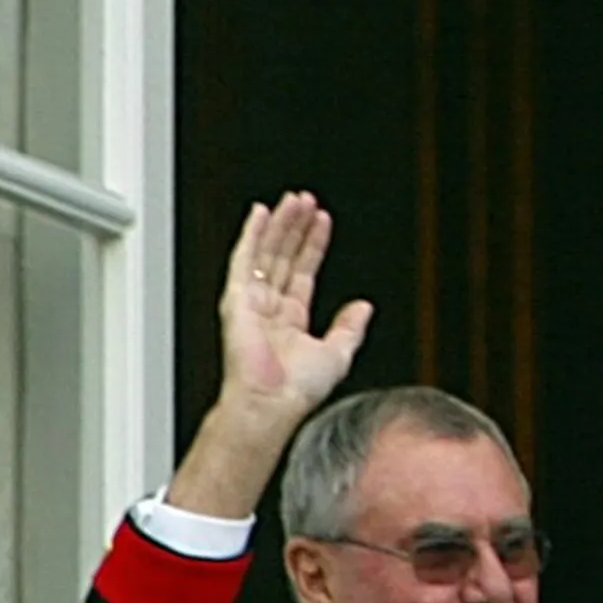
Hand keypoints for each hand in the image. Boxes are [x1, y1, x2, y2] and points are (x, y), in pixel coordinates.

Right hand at [214, 193, 372, 427]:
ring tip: (295, 200)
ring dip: (280, 224)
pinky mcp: (237, 298)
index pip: (303, 273)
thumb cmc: (297, 390)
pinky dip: (251, 234)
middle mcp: (269, 309)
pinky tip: (261, 214)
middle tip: (307, 200)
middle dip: (296, 228)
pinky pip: (243, 259)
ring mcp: (252, 302)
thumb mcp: (338, 354)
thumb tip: (364, 307)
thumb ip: (350, 328)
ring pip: (267, 252)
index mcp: (291, 322)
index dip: (313, 246)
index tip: (323, 223)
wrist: (271, 403)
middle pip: (284, 257)